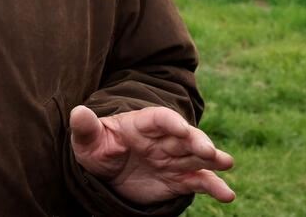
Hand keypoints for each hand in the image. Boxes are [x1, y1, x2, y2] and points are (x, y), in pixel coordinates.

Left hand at [70, 105, 234, 204]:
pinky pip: (198, 181)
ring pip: (197, 157)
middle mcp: (162, 139)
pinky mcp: (179, 180)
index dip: (171, 122)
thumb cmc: (96, 149)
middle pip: (184, 136)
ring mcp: (173, 159)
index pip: (159, 118)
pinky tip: (227, 195)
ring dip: (213, 159)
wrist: (105, 174)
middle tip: (209, 151)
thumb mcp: (88, 140)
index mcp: (141, 124)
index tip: (181, 128)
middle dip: (198, 141)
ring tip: (226, 163)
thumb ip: (85, 127)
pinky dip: (214, 186)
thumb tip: (78, 112)